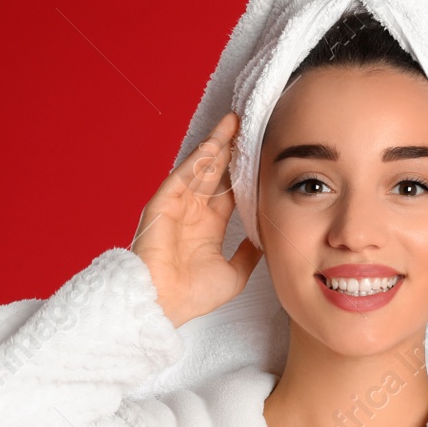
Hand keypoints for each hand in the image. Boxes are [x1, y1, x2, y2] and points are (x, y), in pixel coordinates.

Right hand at [131, 110, 262, 326]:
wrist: (163, 304)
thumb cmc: (192, 296)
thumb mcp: (234, 274)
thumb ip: (248, 254)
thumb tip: (264, 239)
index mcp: (208, 227)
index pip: (229, 191)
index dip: (243, 171)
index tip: (260, 152)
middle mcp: (193, 212)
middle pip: (215, 172)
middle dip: (230, 148)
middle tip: (247, 124)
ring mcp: (177, 206)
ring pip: (200, 168)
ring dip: (216, 145)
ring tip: (233, 122)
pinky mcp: (163, 203)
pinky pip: (182, 175)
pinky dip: (198, 159)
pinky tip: (214, 143)